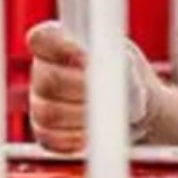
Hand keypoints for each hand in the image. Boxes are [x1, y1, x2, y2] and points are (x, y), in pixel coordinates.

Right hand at [27, 21, 162, 152]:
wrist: (138, 107)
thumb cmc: (129, 75)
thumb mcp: (129, 61)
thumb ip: (116, 60)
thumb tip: (112, 70)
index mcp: (58, 43)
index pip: (41, 39)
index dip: (61, 48)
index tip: (88, 59)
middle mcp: (43, 70)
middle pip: (46, 79)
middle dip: (81, 88)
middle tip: (107, 93)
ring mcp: (39, 101)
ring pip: (48, 112)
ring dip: (82, 115)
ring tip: (107, 114)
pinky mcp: (44, 130)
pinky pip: (50, 138)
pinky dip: (75, 139)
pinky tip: (94, 134)